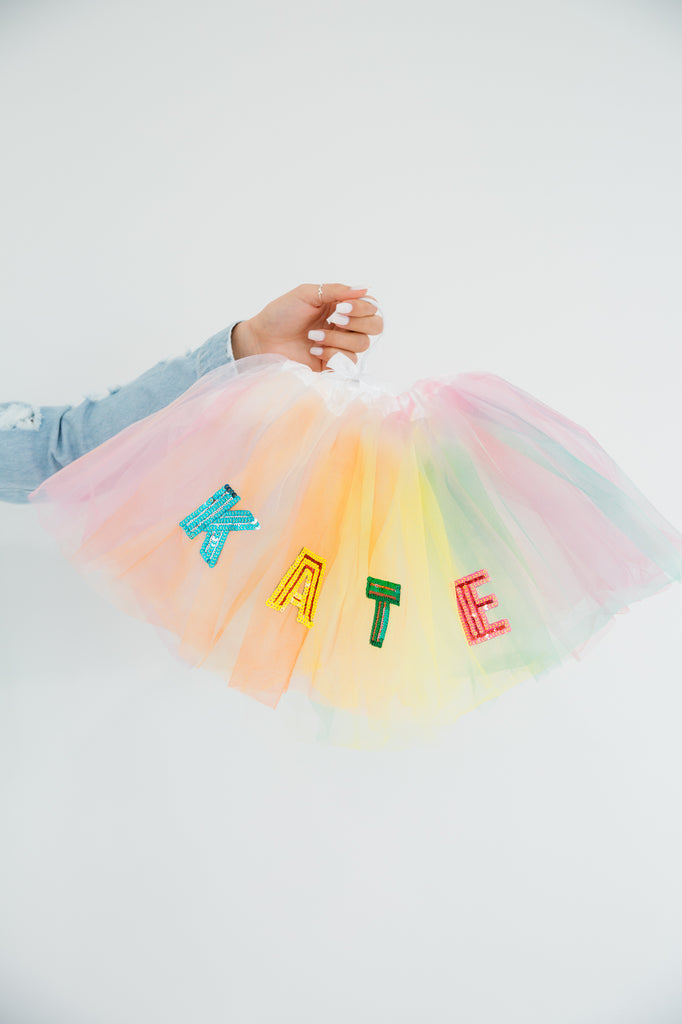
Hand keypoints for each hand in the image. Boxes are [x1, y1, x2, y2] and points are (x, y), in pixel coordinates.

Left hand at [230, 283, 382, 371]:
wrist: (262, 339)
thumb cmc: (280, 314)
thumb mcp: (306, 294)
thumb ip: (335, 290)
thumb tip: (364, 288)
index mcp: (341, 306)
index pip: (371, 307)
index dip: (362, 308)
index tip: (341, 308)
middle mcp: (345, 326)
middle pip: (375, 326)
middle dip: (358, 323)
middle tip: (335, 320)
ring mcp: (339, 346)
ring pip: (362, 345)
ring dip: (337, 339)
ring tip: (313, 337)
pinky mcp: (332, 365)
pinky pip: (348, 362)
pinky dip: (332, 355)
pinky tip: (314, 351)